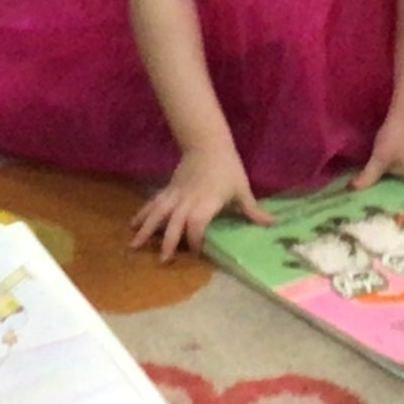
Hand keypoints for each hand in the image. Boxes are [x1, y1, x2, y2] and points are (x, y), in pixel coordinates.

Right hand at [132, 143, 260, 259]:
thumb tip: (271, 224)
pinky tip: (133, 224)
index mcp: (206, 202)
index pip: (197, 224)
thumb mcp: (241, 188)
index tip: (197, 252)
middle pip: (174, 222)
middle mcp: (187, 200)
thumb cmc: (227, 167)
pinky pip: (153, 203)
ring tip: (133, 245)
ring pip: (158, 213)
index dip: (195, 239)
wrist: (207, 143)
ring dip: (146, 229)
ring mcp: (175, 195)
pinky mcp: (168, 190)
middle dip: (167, 241)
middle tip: (162, 260)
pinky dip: (143, 213)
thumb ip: (252, 209)